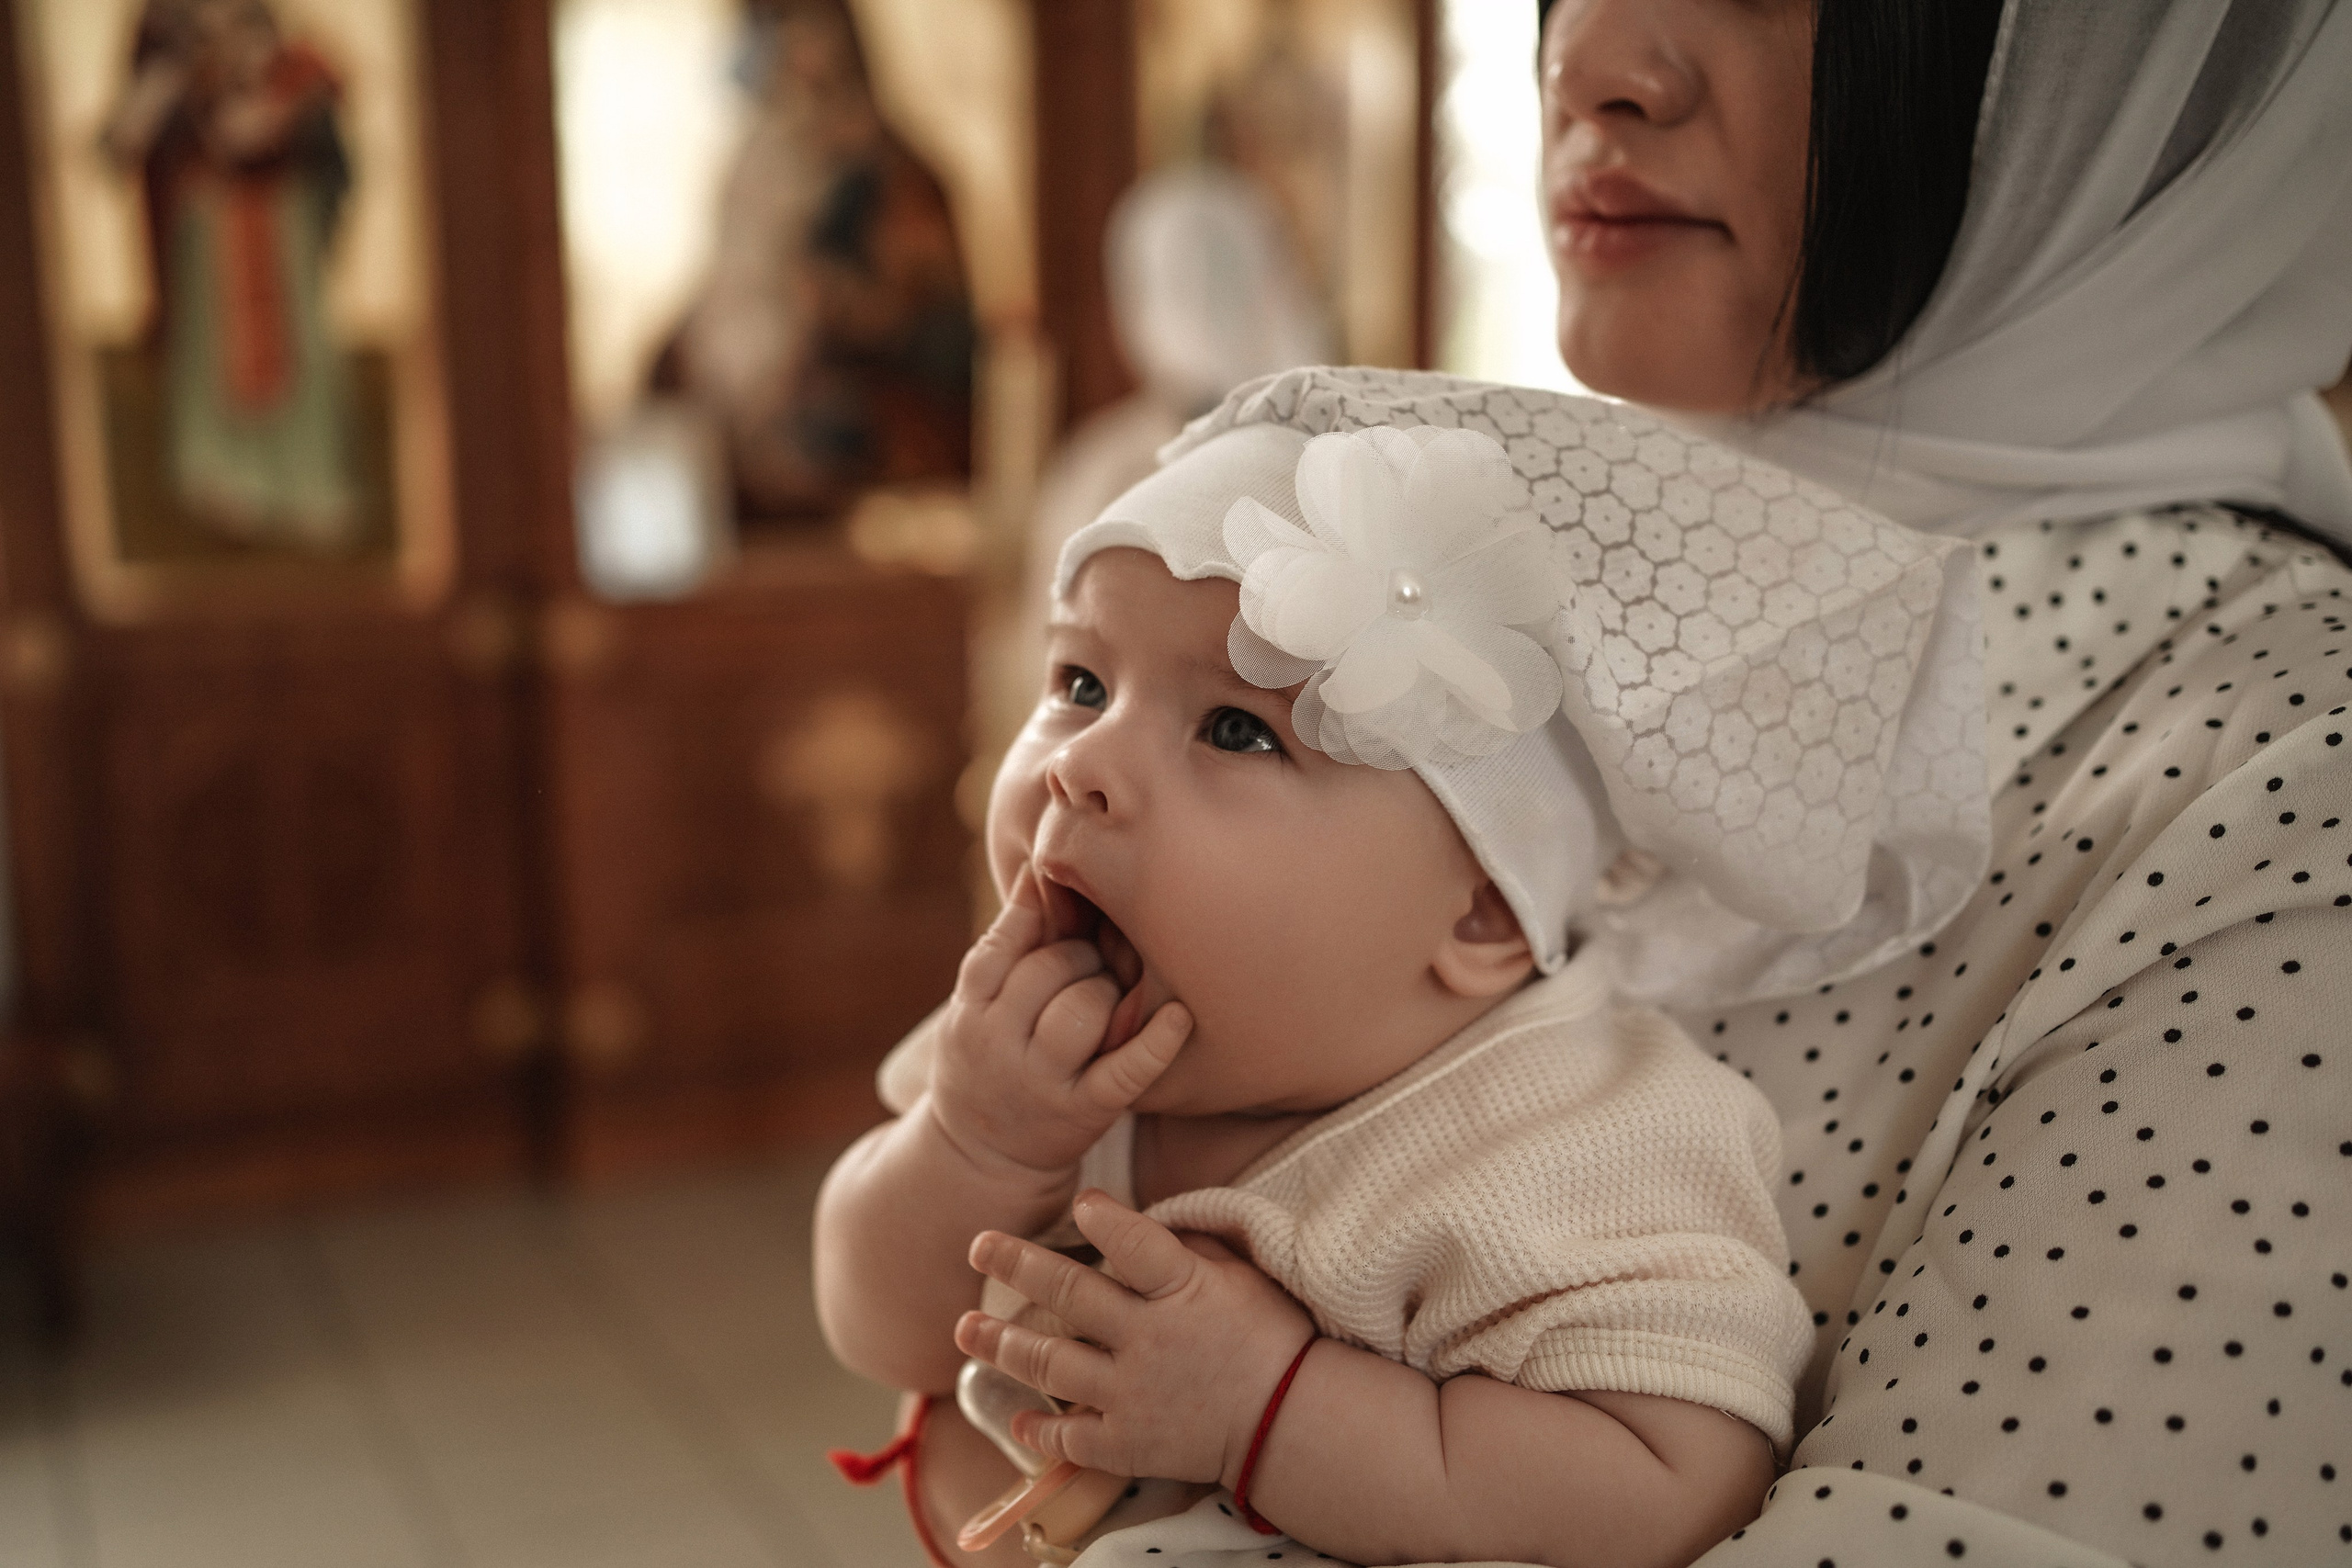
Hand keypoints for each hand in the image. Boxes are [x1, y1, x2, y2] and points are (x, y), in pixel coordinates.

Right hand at [926, 868, 1191, 1184]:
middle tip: (1093, 962)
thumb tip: (1039, 870)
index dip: (1042, 914)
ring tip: (1109, 996)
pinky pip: (1125, 1070)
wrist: (981, 1161)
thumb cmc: (990, 1059)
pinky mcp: (1083, 1112)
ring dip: (1107, 990)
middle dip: (1081, 954)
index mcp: (970, 1008)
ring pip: (1082, 1007)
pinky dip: (1156, 1042)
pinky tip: (1181, 1016)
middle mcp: (998, 1044)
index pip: (1003, 944)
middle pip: (1049, 969)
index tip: (1067, 896)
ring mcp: (1040, 1080)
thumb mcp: (977, 1006)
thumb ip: (1007, 946)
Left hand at [954, 1189, 1315, 1486]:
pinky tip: (1013, 1420)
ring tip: (966, 1328)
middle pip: (1070, 1294)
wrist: (1294, 1424)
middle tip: (978, 1246)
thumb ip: (1188, 1250)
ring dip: (1003, 1343)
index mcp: (1184, 1290)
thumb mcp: (1241, 1278)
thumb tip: (1143, 1221)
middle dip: (1017, 1265)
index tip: (1079, 1202)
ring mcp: (1133, 1395)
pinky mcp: (1129, 1445)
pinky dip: (1038, 1431)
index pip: (1133, 1243)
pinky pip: (1070, 1438)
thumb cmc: (1273, 1339)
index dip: (1102, 1219)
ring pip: (1051, 1364)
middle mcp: (1150, 1339)